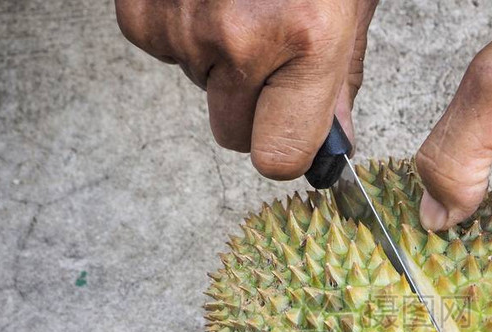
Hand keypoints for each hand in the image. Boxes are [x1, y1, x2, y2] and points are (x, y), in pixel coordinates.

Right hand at [115, 0, 377, 177]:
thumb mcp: (352, 2)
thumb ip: (340, 77)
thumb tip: (334, 140)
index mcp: (308, 40)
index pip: (278, 156)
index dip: (286, 150)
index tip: (291, 134)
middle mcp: (240, 38)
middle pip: (232, 134)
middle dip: (252, 109)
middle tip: (271, 59)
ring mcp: (183, 21)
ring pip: (197, 87)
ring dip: (217, 61)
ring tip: (240, 1)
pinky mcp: (140, 3)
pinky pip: (160, 48)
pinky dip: (181, 29)